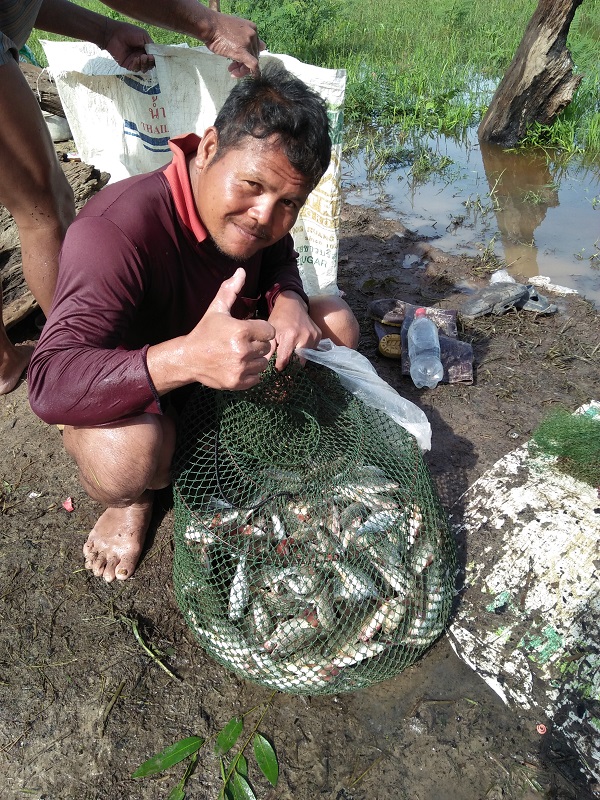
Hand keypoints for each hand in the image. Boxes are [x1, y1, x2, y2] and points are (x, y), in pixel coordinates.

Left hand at [103, 20, 154, 72]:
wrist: (114, 34)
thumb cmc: (129, 32)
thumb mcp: (143, 35)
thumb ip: (151, 45)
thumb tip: (156, 55)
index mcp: (145, 49)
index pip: (153, 58)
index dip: (155, 59)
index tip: (154, 57)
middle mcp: (141, 56)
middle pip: (149, 65)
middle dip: (150, 62)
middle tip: (148, 57)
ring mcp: (134, 61)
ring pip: (143, 68)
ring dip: (144, 64)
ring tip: (142, 57)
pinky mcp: (128, 65)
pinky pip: (135, 69)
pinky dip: (137, 65)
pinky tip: (136, 59)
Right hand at [182, 268, 275, 389]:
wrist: (188, 358)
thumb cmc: (205, 332)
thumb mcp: (217, 309)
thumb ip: (231, 290)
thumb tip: (241, 271)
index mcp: (241, 330)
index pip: (270, 331)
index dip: (261, 330)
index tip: (249, 331)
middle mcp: (243, 350)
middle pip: (267, 347)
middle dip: (257, 344)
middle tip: (242, 343)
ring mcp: (241, 367)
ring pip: (263, 363)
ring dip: (255, 360)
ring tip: (240, 355)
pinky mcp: (238, 382)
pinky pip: (257, 378)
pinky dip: (251, 374)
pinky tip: (238, 366)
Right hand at [203, 12, 265, 77]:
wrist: (209, 26)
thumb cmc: (217, 27)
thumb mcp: (234, 28)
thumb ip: (243, 36)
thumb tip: (253, 46)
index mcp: (252, 28)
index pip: (255, 46)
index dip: (248, 55)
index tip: (239, 59)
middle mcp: (253, 35)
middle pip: (254, 55)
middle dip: (244, 63)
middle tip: (233, 68)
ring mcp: (248, 43)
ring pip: (252, 61)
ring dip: (243, 69)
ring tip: (233, 72)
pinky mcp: (242, 52)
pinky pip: (253, 65)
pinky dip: (253, 73)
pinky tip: (251, 77)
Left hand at [268, 291, 321, 371]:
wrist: (293, 304)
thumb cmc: (279, 318)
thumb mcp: (271, 333)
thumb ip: (269, 350)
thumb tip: (264, 366)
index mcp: (290, 336)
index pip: (285, 360)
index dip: (280, 367)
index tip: (277, 368)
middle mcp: (305, 337)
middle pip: (298, 362)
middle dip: (291, 365)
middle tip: (285, 363)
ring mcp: (314, 336)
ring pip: (306, 357)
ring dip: (298, 358)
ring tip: (291, 352)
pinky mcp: (319, 336)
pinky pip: (312, 350)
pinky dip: (305, 351)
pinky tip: (299, 345)